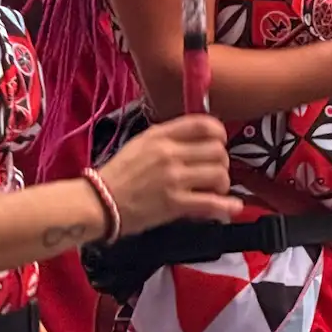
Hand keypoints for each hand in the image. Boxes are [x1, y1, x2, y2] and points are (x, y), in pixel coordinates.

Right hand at [100, 113, 241, 234]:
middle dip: (221, 161)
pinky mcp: (176, 204)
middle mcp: (170, 153)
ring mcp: (174, 179)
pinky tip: (232, 207)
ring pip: (219, 174)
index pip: (203, 124)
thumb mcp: (141, 143)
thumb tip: (196, 138)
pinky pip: (212, 202)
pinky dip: (227, 205)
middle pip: (217, 150)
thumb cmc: (119, 174)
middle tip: (214, 170)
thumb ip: (168, 137)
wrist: (99, 202)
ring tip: (215, 189)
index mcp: (161, 135)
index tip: (219, 142)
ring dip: (222, 183)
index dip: (219, 133)